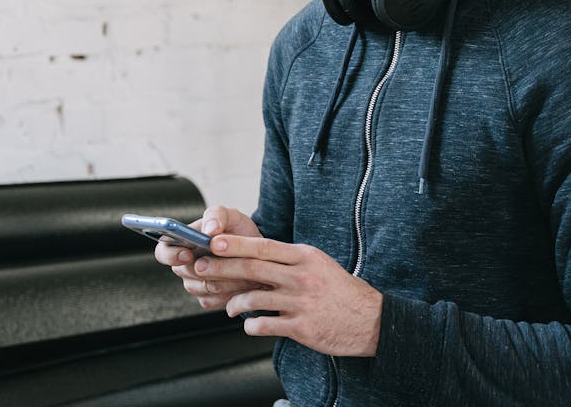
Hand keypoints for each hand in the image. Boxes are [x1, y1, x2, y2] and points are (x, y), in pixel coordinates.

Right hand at [154, 205, 264, 310]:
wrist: (259, 254)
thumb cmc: (239, 232)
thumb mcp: (232, 216)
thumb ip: (217, 216)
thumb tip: (209, 230)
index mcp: (181, 242)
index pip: (163, 251)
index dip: (171, 255)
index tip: (188, 254)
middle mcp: (184, 266)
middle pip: (185, 272)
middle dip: (210, 266)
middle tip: (231, 260)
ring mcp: (194, 284)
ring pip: (204, 287)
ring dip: (226, 278)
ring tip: (245, 268)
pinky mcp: (208, 300)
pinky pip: (214, 300)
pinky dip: (231, 291)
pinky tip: (244, 281)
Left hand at [198, 234, 382, 356]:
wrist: (370, 320)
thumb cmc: (339, 290)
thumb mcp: (317, 264)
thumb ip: (288, 260)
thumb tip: (253, 255)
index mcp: (304, 256)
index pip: (263, 246)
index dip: (234, 244)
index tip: (212, 242)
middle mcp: (301, 276)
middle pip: (252, 268)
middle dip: (221, 268)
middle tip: (200, 268)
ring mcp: (301, 302)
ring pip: (254, 298)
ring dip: (233, 302)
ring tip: (228, 306)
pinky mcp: (301, 327)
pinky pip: (264, 325)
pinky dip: (250, 325)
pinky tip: (248, 324)